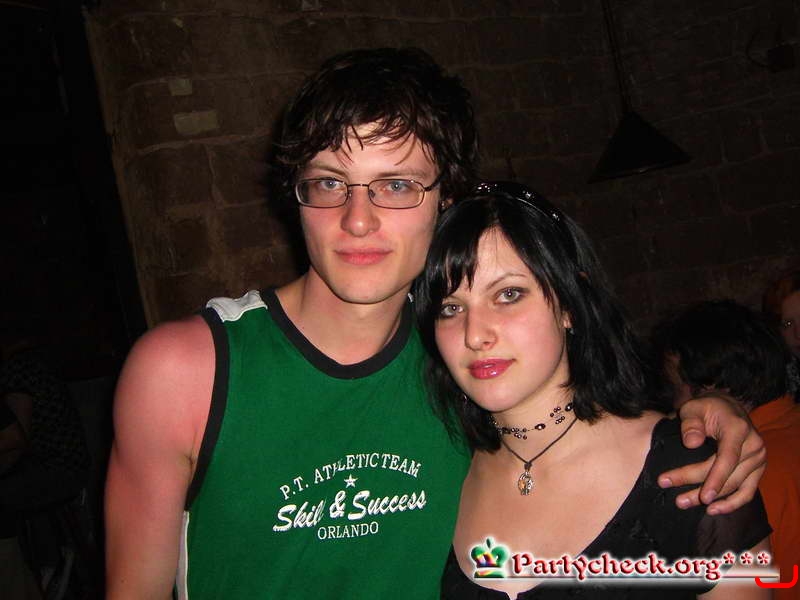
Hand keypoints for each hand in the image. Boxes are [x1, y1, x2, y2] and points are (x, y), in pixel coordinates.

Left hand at [657, 391, 765, 514]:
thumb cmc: (706, 408)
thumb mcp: (693, 408)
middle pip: (728, 475)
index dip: (714, 479)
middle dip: (701, 490)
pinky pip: (747, 491)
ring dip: (713, 500)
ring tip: (686, 504)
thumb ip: (691, 423)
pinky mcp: (757, 469)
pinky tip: (714, 510)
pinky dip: (732, 503)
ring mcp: (758, 459)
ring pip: (735, 486)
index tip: (701, 496)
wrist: (727, 408)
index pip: (727, 459)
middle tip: (678, 500)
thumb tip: (691, 443)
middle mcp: (754, 445)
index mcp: (738, 429)